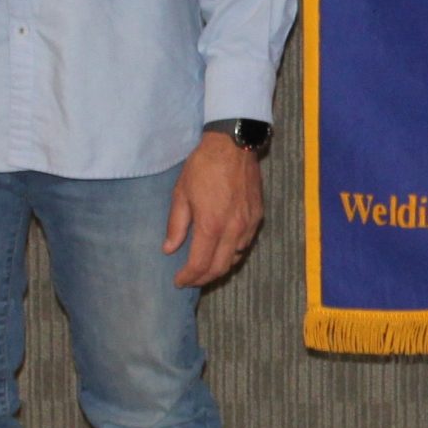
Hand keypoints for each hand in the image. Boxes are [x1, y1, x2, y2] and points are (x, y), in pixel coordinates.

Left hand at [165, 134, 265, 288]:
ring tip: (205, 267)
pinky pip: (245, 244)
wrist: (234, 145)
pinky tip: (222, 248)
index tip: (178, 281)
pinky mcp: (258, 217)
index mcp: (211, 225)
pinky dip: (232, 253)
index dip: (188, 277)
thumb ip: (176, 225)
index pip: (200, 264)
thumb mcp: (181, 194)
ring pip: (235, 258)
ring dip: (219, 267)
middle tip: (190, 279)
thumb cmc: (204, 166)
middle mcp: (233, 230)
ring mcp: (249, 224)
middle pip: (220, 268)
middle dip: (203, 278)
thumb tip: (169, 248)